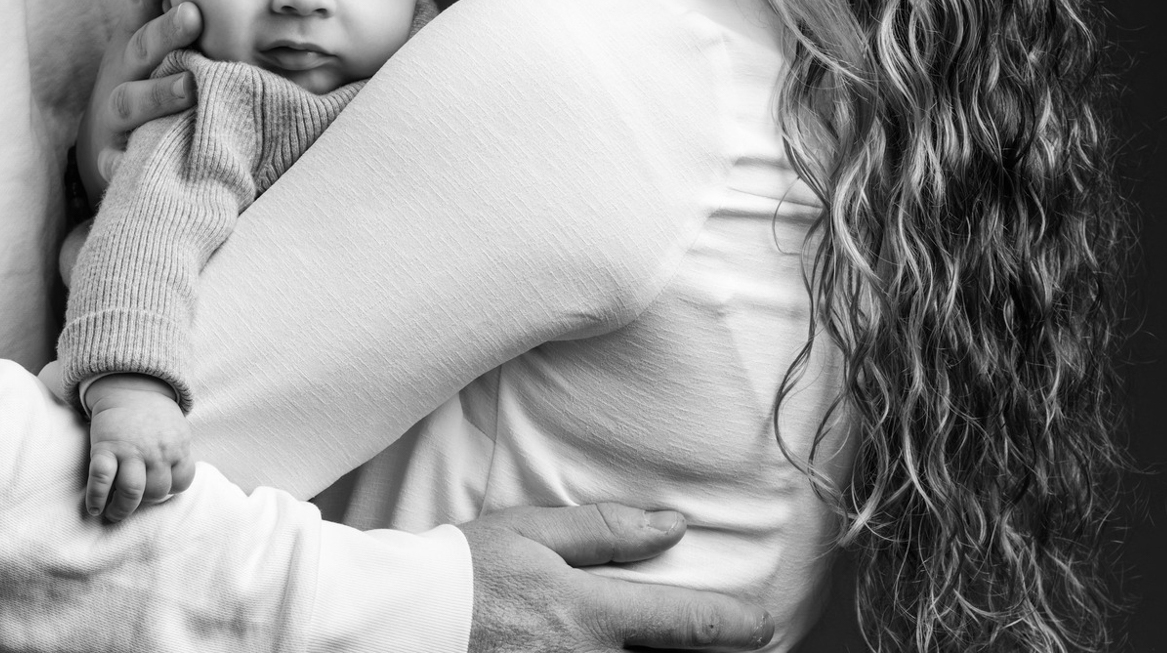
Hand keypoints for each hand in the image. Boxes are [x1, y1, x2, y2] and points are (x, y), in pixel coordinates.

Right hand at [78, 0, 202, 198]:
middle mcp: (125, 72)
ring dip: (158, 95)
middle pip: (141, 47)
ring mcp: (118, 114)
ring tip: (189, 85)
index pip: (143, 2)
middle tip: (191, 13)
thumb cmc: (141, 77)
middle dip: (165, 31)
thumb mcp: (145, 34)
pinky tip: (125, 164)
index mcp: (136, 40)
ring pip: (133, 103)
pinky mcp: (114, 156)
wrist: (104, 146)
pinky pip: (118, 163)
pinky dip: (119, 165)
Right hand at [84, 374, 194, 522]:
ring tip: (113, 513)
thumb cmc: (153, 416)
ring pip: (132, 492)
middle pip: (156, 492)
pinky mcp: (105, 447)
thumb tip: (174, 485)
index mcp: (177, 447)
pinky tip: (94, 508)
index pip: (181, 483)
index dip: (168, 491)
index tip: (156, 492)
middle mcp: (157, 451)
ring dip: (121, 509)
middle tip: (131, 503)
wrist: (128, 386)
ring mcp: (131, 450)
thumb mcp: (177, 431)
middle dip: (144, 503)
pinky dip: (96, 498)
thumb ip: (178, 455)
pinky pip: (101, 479)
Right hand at [462, 505, 771, 651]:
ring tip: (688, 650)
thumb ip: (603, 532)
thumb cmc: (464, 568)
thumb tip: (671, 526)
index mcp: (588, 612)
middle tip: (741, 643)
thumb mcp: (531, 531)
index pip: (684, 622)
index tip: (763, 624)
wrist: (403, 618)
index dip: (733, 625)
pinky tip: (610, 651)